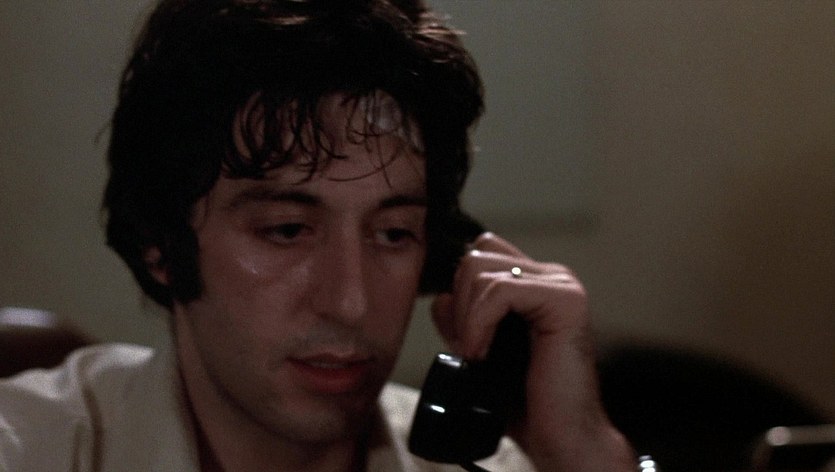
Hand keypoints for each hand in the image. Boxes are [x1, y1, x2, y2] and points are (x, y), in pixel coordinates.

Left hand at [431, 233, 633, 471]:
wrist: (560, 437)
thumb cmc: (523, 400)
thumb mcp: (478, 350)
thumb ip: (461, 319)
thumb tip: (441, 298)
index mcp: (534, 282)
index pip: (480, 252)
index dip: (459, 290)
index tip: (461, 335)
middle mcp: (551, 276)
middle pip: (475, 255)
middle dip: (458, 302)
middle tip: (468, 347)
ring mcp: (561, 285)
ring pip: (480, 268)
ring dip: (466, 317)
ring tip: (476, 354)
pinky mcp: (565, 301)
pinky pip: (499, 290)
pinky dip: (478, 323)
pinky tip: (482, 354)